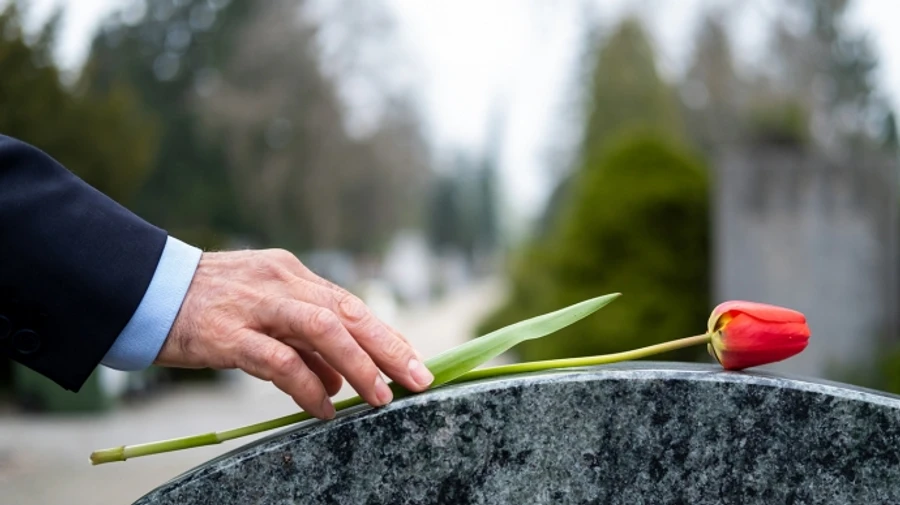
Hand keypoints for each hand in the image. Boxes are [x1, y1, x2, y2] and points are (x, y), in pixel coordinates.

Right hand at [154, 249, 433, 418]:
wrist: (143, 290)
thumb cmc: (207, 305)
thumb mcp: (262, 311)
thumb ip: (303, 342)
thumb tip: (342, 380)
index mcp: (292, 274)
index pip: (350, 304)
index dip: (386, 334)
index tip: (414, 361)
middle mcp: (281, 283)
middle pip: (348, 312)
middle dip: (389, 347)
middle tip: (418, 379)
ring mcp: (255, 305)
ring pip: (323, 329)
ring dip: (359, 365)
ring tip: (379, 397)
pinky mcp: (227, 333)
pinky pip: (279, 361)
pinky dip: (308, 386)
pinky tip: (323, 407)